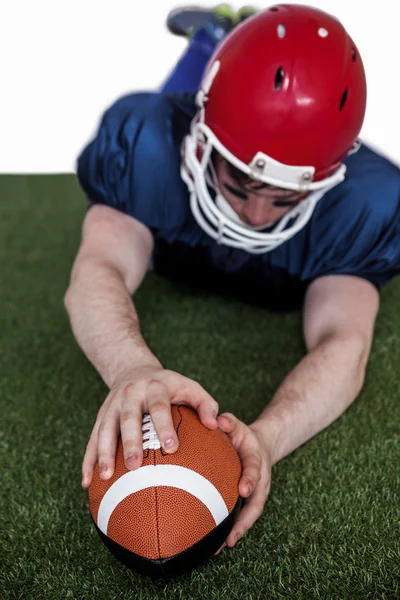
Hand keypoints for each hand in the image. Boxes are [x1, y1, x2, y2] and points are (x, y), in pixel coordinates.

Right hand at [81, 364, 218, 487]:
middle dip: (130, 442)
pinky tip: (87, 481)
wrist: (133, 368)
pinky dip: (88, 460)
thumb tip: (214, 426)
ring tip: (105, 476)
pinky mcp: (101, 415)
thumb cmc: (169, 386)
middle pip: (128, 418)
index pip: (159, 406)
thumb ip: (205, 404)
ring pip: (105, 428)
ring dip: (104, 452)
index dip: (164, 426)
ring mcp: (112, 404)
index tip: (172, 448)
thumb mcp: (189, 386)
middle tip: (134, 466)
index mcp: (155, 387)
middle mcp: (130, 394)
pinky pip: (92, 438)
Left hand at [215, 413, 271, 552]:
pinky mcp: (248, 501)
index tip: (244, 489)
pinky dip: (232, 531)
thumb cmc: (242, 435)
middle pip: (255, 504)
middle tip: (230, 535)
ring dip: (237, 532)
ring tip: (220, 547)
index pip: (255, 469)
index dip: (250, 479)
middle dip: (244, 521)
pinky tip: (217, 544)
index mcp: (257, 460)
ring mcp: (256, 494)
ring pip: (249, 516)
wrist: (258, 445)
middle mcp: (260, 481)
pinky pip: (241, 517)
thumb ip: (229, 422)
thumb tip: (219, 420)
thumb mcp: (237, 424)